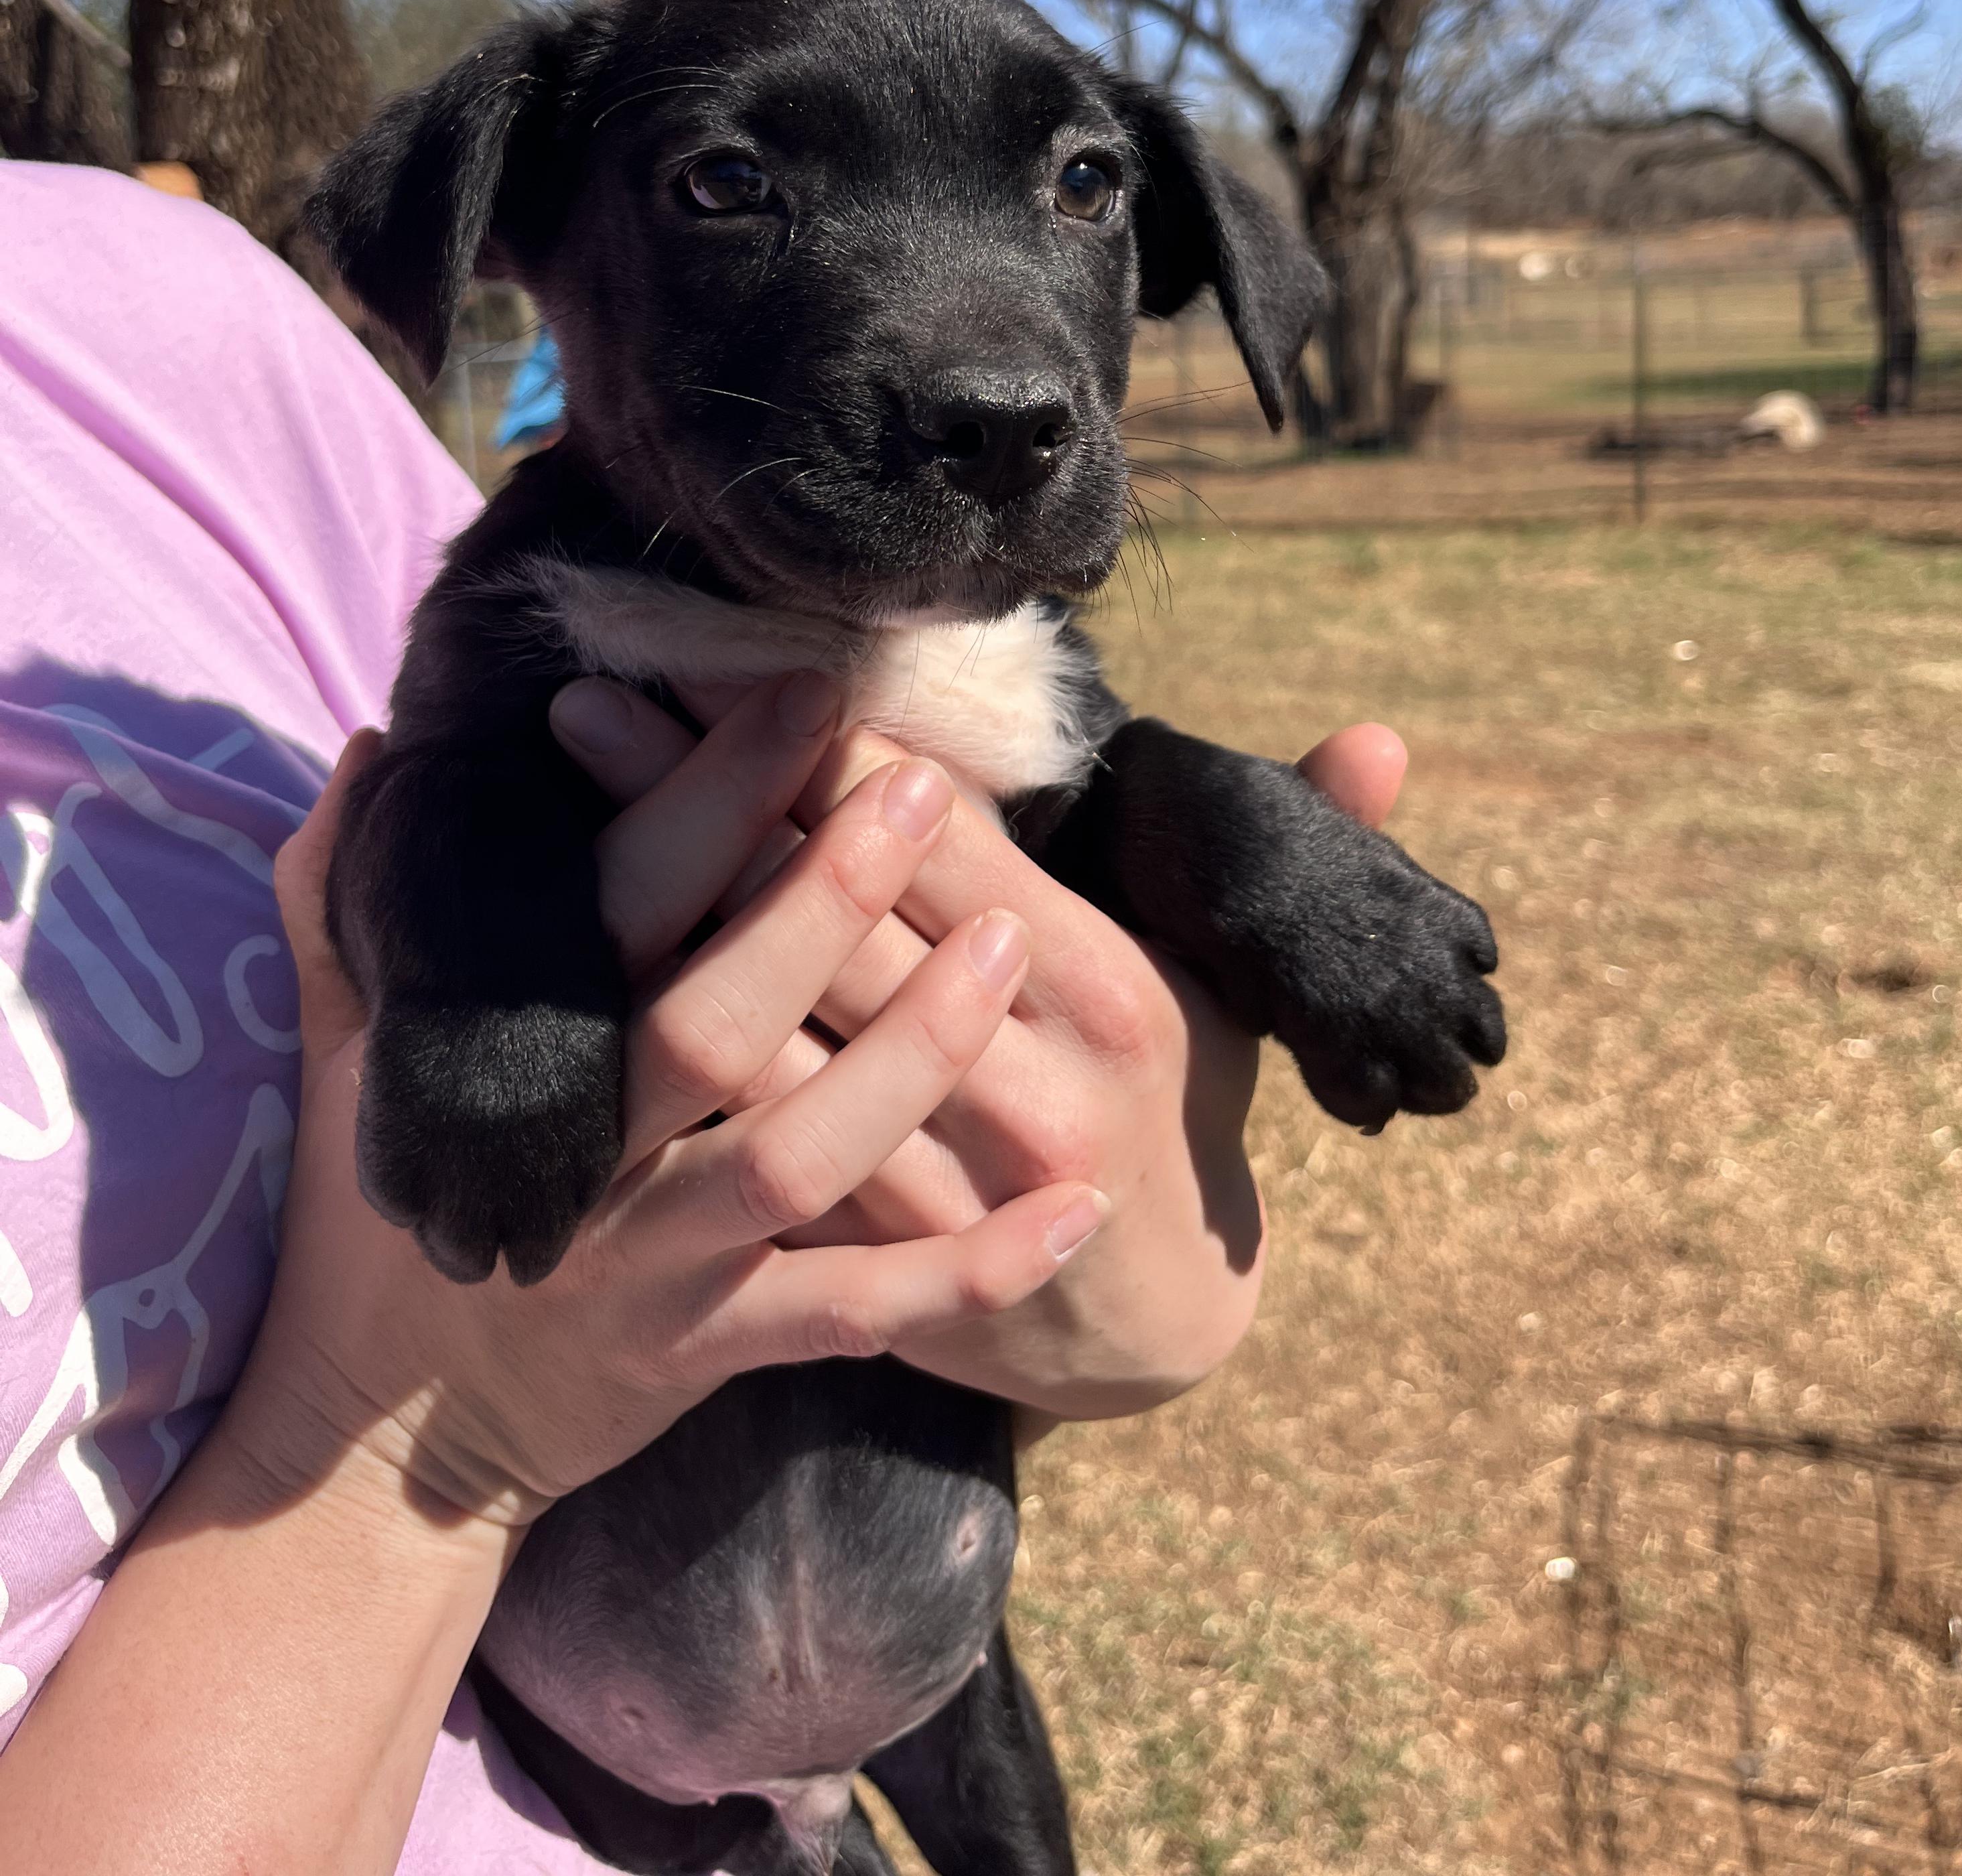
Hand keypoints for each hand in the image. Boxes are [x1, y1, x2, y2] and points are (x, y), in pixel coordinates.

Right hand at [230, 687, 1105, 1528]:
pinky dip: (971, 1270)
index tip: (803, 691)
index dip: (704, 790)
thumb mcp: (346, 1054)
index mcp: (507, 1054)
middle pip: (712, 1019)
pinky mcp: (710, 1353)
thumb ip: (349, 900)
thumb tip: (369, 752)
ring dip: (911, 1053)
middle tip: (927, 785)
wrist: (381, 1447)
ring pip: (794, 1159)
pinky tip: (1077, 1212)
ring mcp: (650, 1261)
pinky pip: (855, 1313)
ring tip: (1010, 942)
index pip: (614, 899)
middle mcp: (579, 1156)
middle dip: (821, 896)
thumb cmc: (379, 1215)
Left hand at [552, 683, 1410, 1422]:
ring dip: (664, 921)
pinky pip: (757, 1147)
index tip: (729, 656)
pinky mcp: (876, 1260)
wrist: (1156, 1331)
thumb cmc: (1176, 1108)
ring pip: (783, 1034)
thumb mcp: (1236, 980)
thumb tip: (1382, 737)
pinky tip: (573, 1006)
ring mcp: (944, 1180)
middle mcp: (1029, 1080)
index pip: (951, 844)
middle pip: (846, 918)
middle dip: (711, 801)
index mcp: (1110, 991)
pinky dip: (673, 1078)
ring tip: (554, 822)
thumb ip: (1296, 847)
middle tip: (591, 696)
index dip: (833, 747)